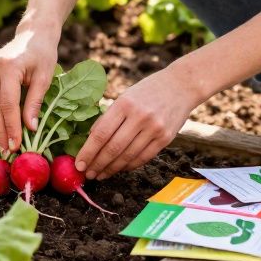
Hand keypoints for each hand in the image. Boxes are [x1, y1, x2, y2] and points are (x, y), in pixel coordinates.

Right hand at [0, 24, 59, 151]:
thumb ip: (35, 103)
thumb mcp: (45, 78)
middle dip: (0, 131)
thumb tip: (30, 129)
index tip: (16, 145)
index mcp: (8, 66)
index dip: (11, 127)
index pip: (7, 104)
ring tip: (3, 144)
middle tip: (8, 150)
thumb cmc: (42, 55)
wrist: (32, 35)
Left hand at [74, 67, 203, 179]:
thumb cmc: (147, 91)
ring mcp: (154, 129)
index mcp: (124, 104)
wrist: (181, 85)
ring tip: (101, 175)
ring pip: (128, 156)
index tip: (79, 164)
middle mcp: (139, 117)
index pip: (101, 133)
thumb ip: (109, 117)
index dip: (88, 152)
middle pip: (113, 148)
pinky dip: (129, 166)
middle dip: (98, 164)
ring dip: (112, 169)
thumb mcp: (125, 97)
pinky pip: (143, 158)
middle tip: (88, 174)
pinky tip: (119, 169)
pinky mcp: (166, 138)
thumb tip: (90, 140)